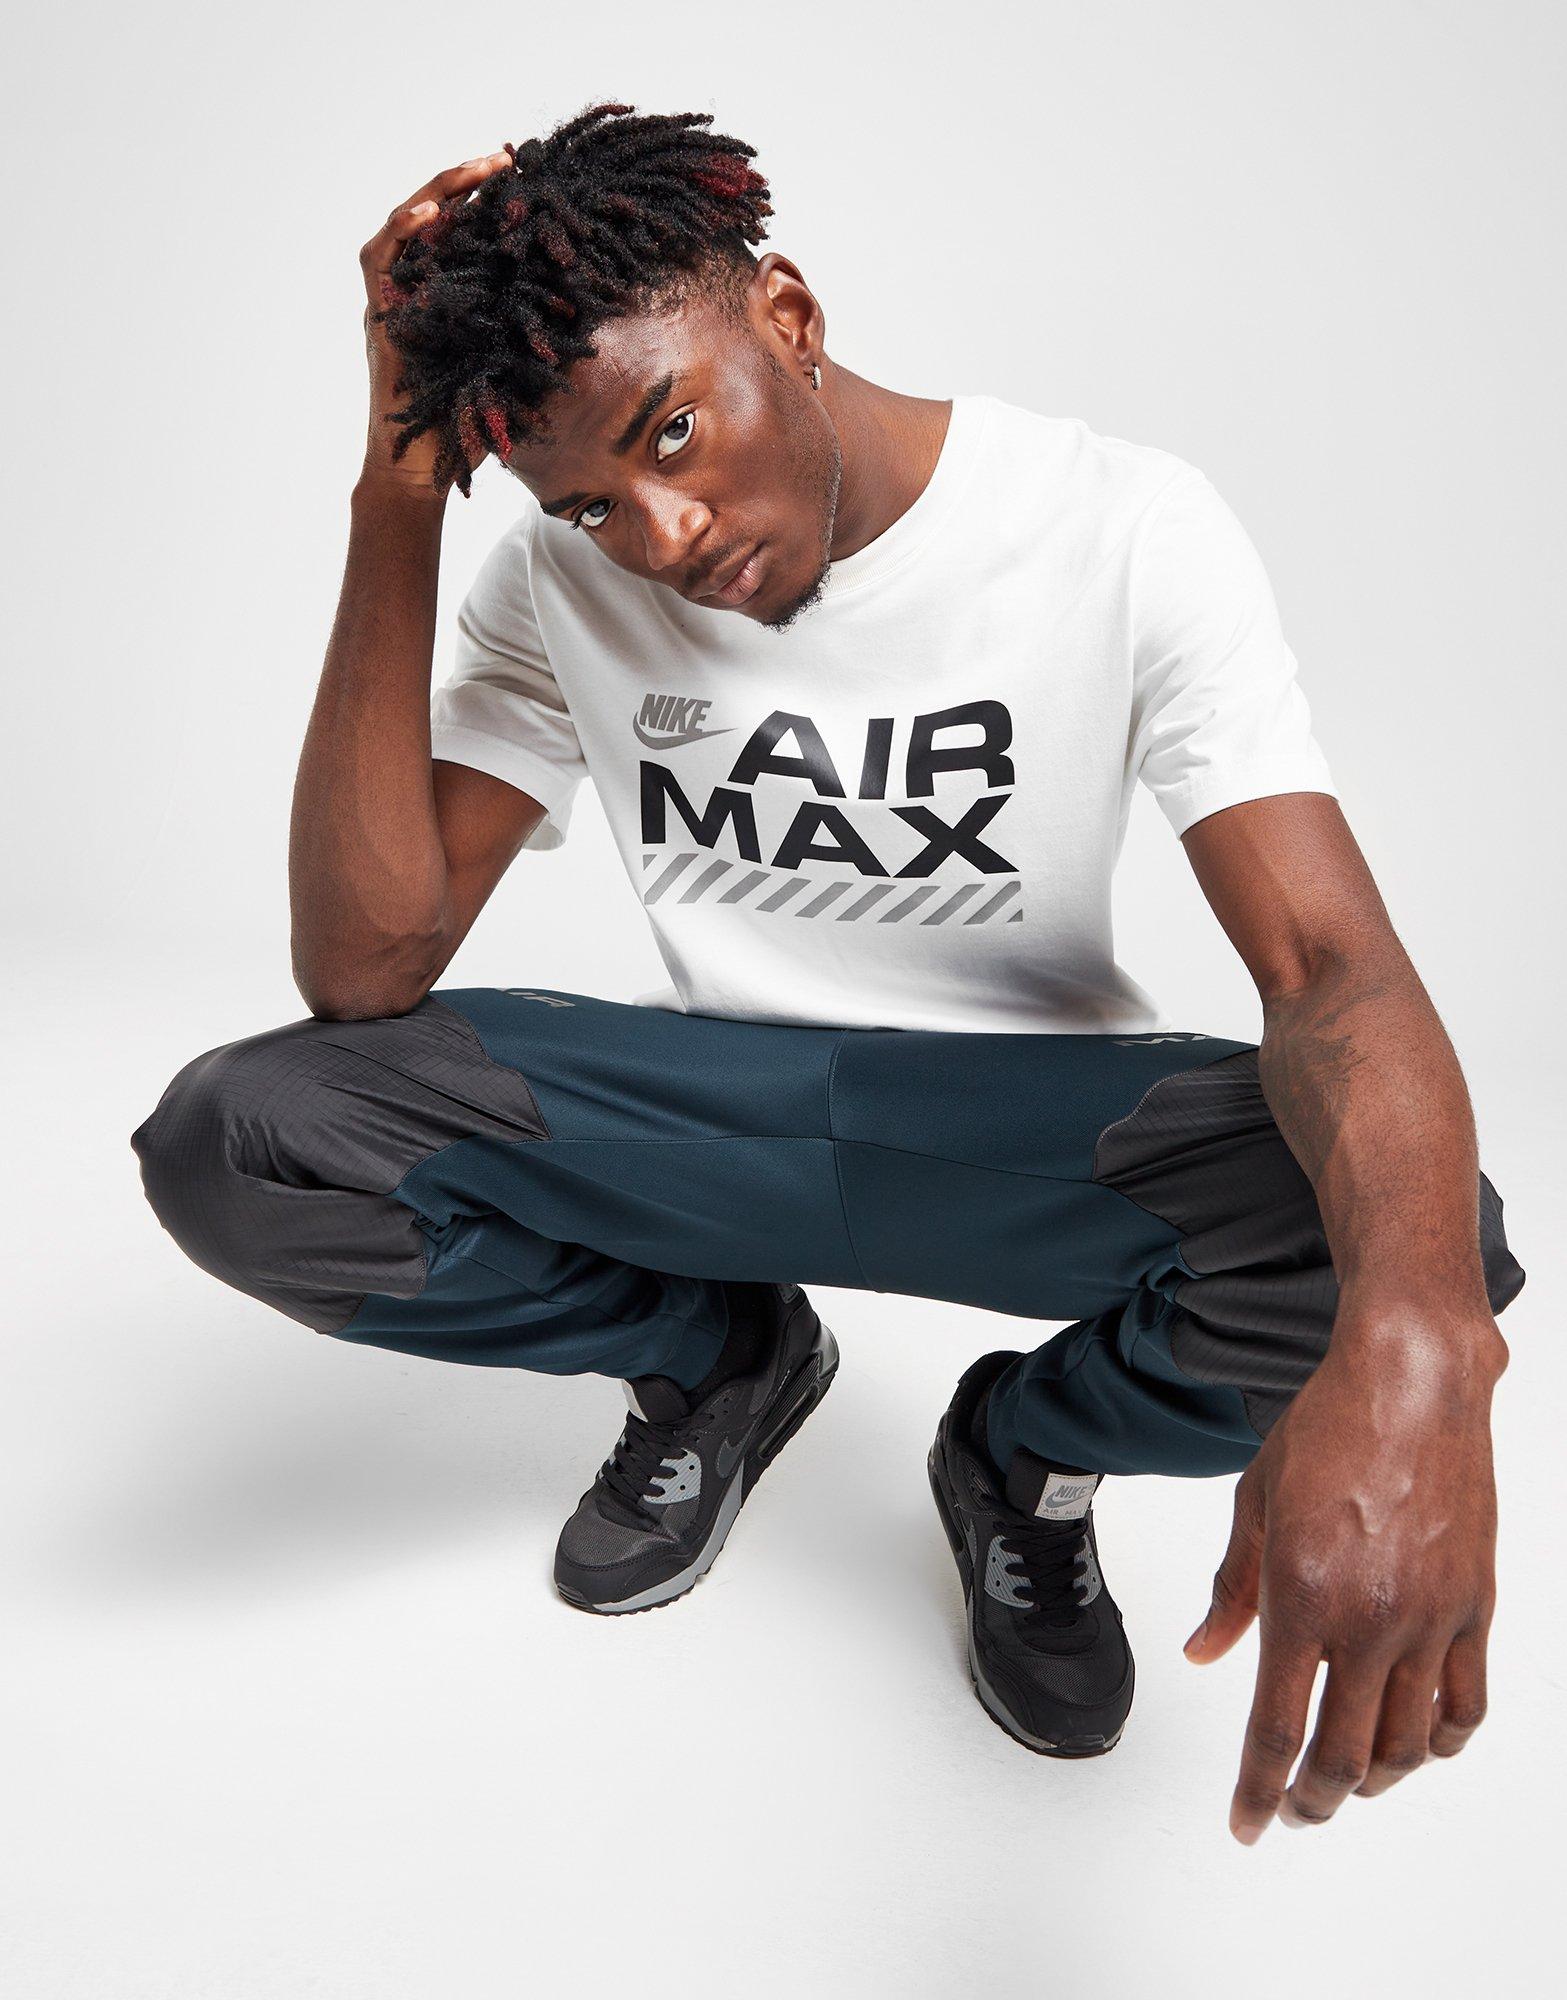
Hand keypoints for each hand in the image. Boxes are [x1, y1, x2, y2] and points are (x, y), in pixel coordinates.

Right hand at [357, 151, 512, 497]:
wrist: (425, 472)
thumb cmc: (470, 428)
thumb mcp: (511, 370)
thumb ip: (530, 337)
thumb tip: (586, 313)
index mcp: (444, 299)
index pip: (462, 235)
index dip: (488, 203)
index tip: (524, 179)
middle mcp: (413, 293)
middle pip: (433, 220)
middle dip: (466, 184)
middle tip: (503, 157)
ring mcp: (391, 303)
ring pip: (403, 228)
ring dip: (438, 195)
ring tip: (474, 171)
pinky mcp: (379, 319)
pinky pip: (382, 264)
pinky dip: (403, 234)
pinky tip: (430, 216)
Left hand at [1184, 1311, 1507, 1841]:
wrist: (1411, 1382)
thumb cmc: (1326, 1430)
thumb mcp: (1254, 1504)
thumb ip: (1230, 1589)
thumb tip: (1203, 1650)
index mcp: (1301, 1597)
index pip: (1275, 1730)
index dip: (1257, 1793)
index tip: (1244, 1824)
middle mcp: (1369, 1620)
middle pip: (1343, 1757)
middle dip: (1311, 1801)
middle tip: (1292, 1812)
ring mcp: (1429, 1619)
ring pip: (1408, 1746)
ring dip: (1374, 1783)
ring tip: (1347, 1784)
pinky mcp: (1473, 1607)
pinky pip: (1465, 1704)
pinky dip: (1440, 1743)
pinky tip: (1418, 1747)